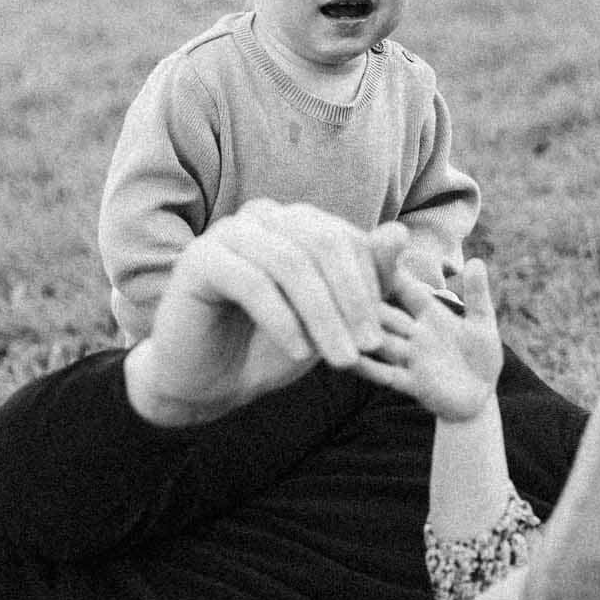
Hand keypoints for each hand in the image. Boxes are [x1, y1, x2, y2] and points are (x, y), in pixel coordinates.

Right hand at [124, 201, 408, 424]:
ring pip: (290, 264)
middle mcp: (261, 217)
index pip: (347, 238)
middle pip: (322, 243)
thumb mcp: (332, 317)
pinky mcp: (199, 260)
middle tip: (369, 347)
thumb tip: (400, 232)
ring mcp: (227, 233)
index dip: (370, 285)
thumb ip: (367, 278)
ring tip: (341, 360)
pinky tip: (298, 353)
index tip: (379, 334)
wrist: (208, 382)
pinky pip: (252, 283)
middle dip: (353, 299)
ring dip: (324, 316)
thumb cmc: (271, 346)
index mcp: (294, 222)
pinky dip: (283, 321)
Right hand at [354, 257, 502, 421]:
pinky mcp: (412, 383)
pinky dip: (366, 367)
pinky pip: (385, 374)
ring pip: (380, 342)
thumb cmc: (482, 357)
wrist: (478, 398)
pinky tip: (346, 360)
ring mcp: (411, 358)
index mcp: (431, 314)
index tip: (368, 249)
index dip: (390, 272)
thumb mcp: (483, 324)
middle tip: (338, 282)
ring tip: (332, 321)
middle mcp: (415, 333)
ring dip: (360, 333)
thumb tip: (475, 260)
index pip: (407, 289)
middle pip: (386, 314)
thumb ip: (477, 294)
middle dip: (365, 301)